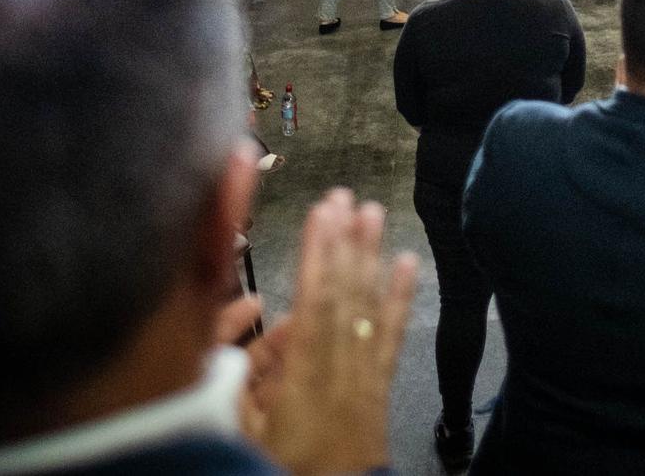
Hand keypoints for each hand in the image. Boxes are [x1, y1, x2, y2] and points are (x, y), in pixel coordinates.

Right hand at [237, 190, 417, 475]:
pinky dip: (401, 296)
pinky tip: (408, 263)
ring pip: (367, 305)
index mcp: (304, 376)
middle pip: (343, 293)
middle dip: (343, 241)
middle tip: (346, 196)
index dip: (319, 254)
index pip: (314, 303)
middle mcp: (339, 365)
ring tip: (375, 212)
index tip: (322, 212)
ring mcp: (363, 372)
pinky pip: (391, 334)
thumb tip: (237, 330)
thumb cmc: (285, 467)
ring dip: (371, 256)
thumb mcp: (242, 429)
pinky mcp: (378, 383)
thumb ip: (236, 382)